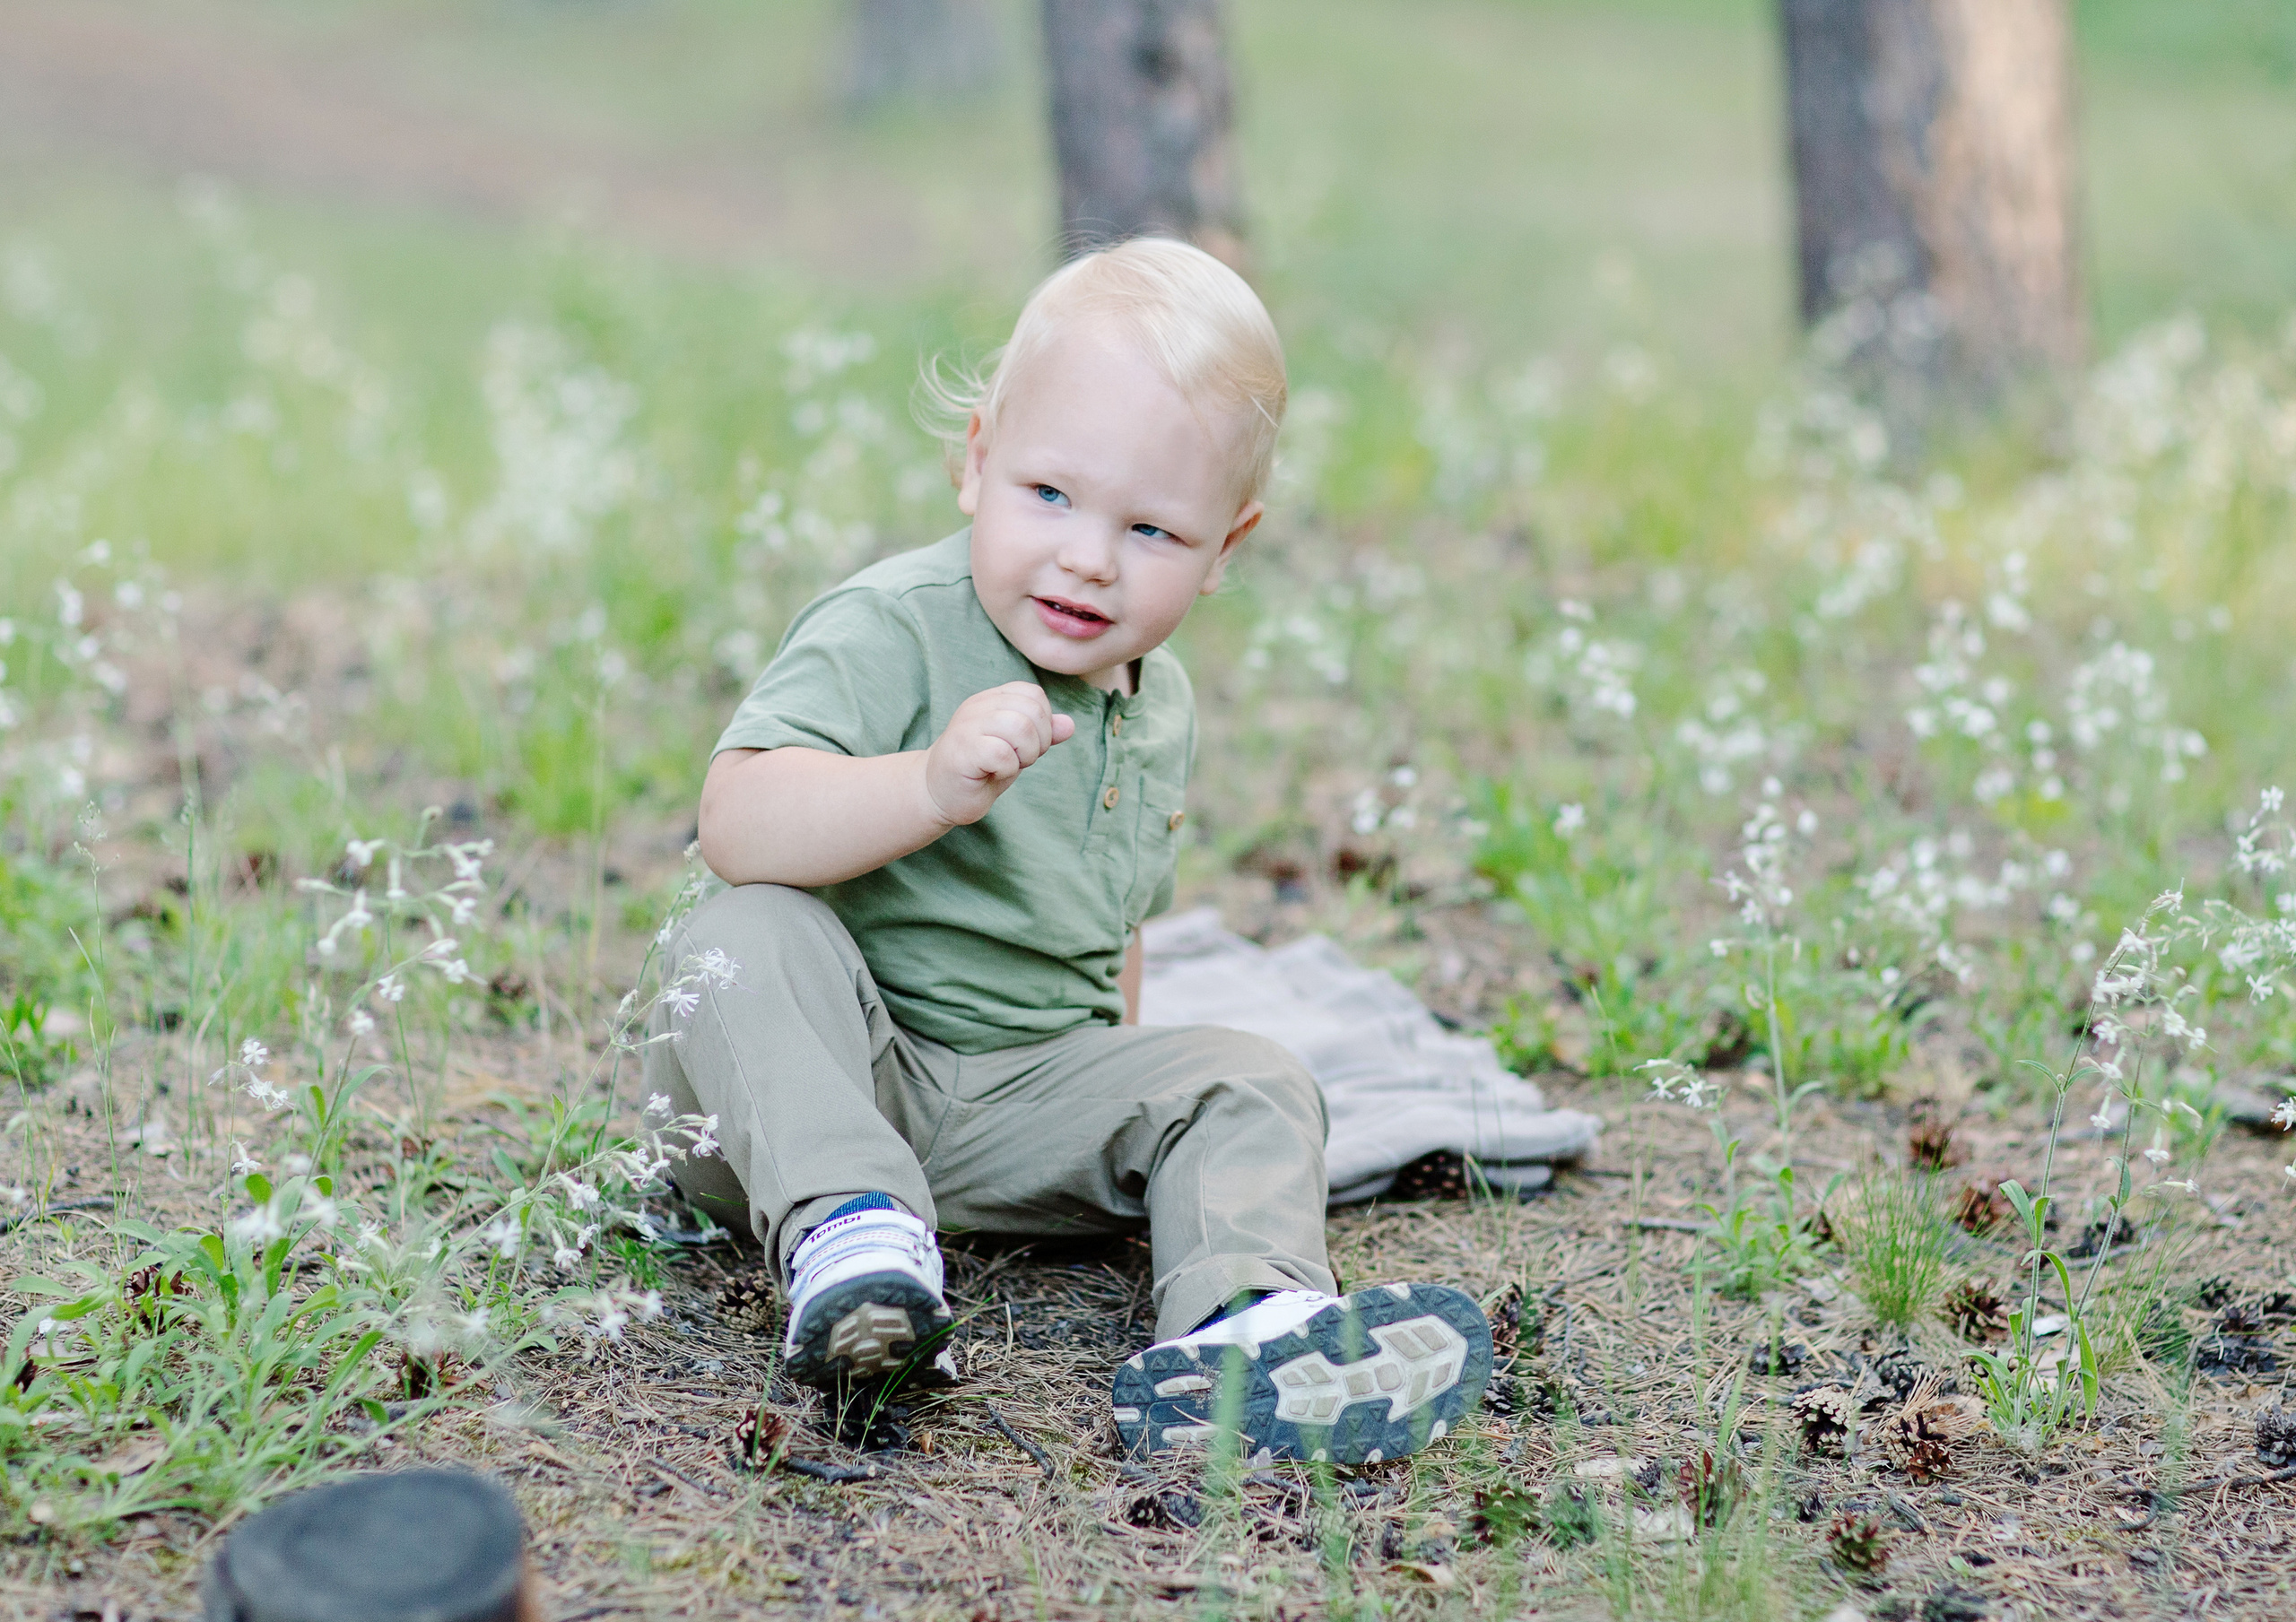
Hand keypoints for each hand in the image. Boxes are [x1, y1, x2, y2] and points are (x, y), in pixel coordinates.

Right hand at [923, 682, 1074, 824]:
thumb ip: (1042, 734)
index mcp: (991, 699)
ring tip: (1007, 765)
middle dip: (1039, 741)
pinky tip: (992, 773)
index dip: (1043, 722)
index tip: (1027, 745)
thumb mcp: (1017, 749)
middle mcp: (978, 707)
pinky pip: (1003, 754)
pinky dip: (1007, 769)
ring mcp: (967, 727)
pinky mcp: (962, 751)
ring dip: (1025, 755)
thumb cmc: (980, 770)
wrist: (937, 794)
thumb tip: (1069, 725)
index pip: (1033, 694)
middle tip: (1019, 759)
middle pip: (1032, 710)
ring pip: (1020, 727)